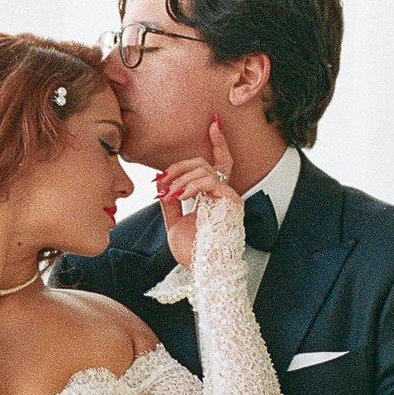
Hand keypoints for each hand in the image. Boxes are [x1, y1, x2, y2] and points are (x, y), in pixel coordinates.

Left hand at [154, 118, 242, 272]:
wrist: (202, 270)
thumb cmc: (192, 253)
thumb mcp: (174, 222)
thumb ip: (170, 201)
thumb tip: (162, 183)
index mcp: (214, 197)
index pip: (218, 164)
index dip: (218, 143)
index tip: (213, 124)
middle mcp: (224, 194)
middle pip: (205, 163)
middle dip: (180, 166)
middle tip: (163, 179)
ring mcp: (229, 197)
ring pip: (204, 169)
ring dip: (181, 178)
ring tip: (169, 194)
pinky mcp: (231, 202)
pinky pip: (209, 181)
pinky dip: (190, 185)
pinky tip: (179, 196)